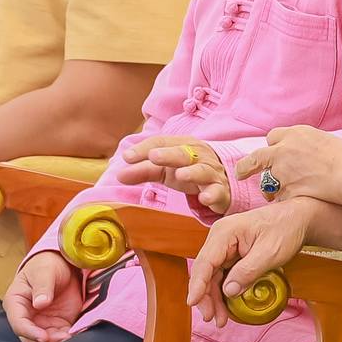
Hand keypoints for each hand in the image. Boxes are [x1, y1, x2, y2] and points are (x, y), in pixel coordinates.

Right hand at [4, 251, 84, 341]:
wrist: (63, 265)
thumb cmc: (47, 265)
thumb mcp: (44, 271)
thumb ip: (42, 287)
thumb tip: (40, 303)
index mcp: (15, 303)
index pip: (18, 323)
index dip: (30, 332)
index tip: (44, 337)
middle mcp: (26, 317)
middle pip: (30, 338)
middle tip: (62, 337)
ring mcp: (41, 323)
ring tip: (70, 335)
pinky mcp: (57, 325)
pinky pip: (59, 337)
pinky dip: (67, 339)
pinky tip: (75, 333)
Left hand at [116, 136, 230, 213]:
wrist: (222, 182)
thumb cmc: (189, 171)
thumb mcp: (164, 170)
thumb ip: (142, 171)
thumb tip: (118, 174)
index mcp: (183, 146)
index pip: (162, 142)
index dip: (145, 149)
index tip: (127, 157)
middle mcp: (198, 156)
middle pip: (183, 153)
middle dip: (169, 154)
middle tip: (154, 156)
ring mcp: (211, 173)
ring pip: (203, 170)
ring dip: (192, 172)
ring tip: (180, 175)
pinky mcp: (220, 191)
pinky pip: (217, 192)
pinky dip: (212, 194)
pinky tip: (205, 198)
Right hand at [187, 199, 316, 326]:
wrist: (298, 218)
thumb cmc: (285, 228)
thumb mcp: (270, 252)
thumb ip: (248, 271)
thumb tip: (228, 291)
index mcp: (225, 232)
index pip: (205, 262)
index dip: (197, 285)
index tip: (192, 303)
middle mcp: (220, 238)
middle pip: (205, 271)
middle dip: (206, 296)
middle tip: (212, 318)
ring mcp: (225, 246)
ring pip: (212, 276)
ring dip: (214, 298)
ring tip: (220, 318)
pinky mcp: (232, 254)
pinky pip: (222, 275)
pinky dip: (223, 291)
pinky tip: (226, 306)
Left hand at [234, 127, 341, 208]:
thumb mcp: (324, 141)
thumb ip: (306, 145)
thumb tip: (300, 151)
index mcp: (296, 133)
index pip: (273, 137)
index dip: (272, 148)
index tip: (269, 155)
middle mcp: (284, 150)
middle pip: (257, 158)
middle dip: (247, 167)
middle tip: (242, 174)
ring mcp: (283, 172)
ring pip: (266, 184)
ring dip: (270, 189)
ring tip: (272, 196)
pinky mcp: (287, 191)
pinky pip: (280, 199)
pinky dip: (285, 202)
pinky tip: (293, 205)